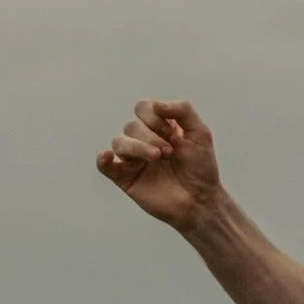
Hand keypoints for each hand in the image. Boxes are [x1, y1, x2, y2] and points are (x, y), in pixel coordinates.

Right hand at [97, 98, 222, 230]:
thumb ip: (183, 110)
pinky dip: (103, 159)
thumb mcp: (200, 133)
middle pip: (132, 125)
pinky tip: (108, 157)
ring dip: (137, 147)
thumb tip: (157, 105)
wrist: (200, 199)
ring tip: (157, 158)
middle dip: (152, 136)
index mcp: (159, 127)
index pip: (143, 108)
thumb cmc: (201, 167)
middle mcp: (143, 140)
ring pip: (119, 142)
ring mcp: (133, 159)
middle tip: (170, 152)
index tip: (173, 133)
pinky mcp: (125, 178)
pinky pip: (104, 166)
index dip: (155, 117)